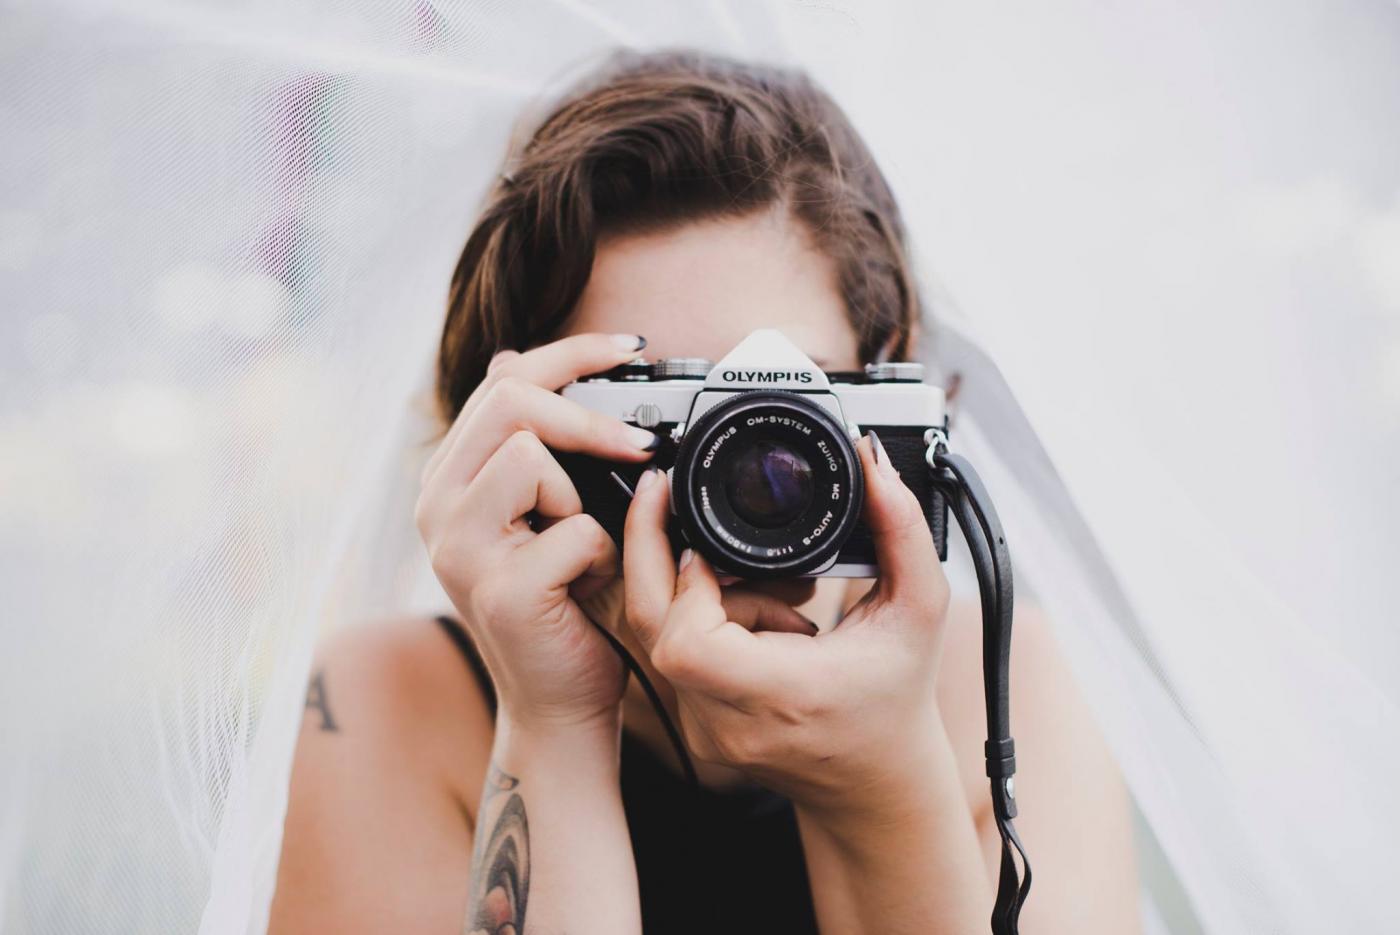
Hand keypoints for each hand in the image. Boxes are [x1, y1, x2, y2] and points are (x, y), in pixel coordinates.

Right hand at [416, 333, 659, 730]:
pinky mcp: (500, 590)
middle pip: (511, 400)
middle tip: (642, 444)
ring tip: (584, 544)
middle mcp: (437, 506)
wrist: (561, 703)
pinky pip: (576, 529)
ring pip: (532, 456)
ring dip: (582, 496)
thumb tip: (512, 358)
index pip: (505, 380)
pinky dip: (603, 554)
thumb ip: (533, 446)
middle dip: (589, 416)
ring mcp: (459, 550)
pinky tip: (590, 585)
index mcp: (452, 477)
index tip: (632, 347)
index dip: (572, 353)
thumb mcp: (547, 511)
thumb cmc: (565, 604)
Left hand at [620, 434, 951, 815]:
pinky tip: (763, 621)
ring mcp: (706, 729)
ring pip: (661, 634)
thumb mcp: (919, 608)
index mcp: (785, 695)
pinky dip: (706, 622)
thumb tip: (871, 461)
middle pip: (650, 628)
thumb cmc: (898, 700)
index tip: (712, 544)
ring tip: (776, 596)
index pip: (688, 643)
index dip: (687, 583)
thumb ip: (900, 529)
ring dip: (703, 595)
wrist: (877, 784)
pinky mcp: (695, 726)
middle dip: (648, 552)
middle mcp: (732, 721)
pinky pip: (674, 654)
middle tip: (665, 498)